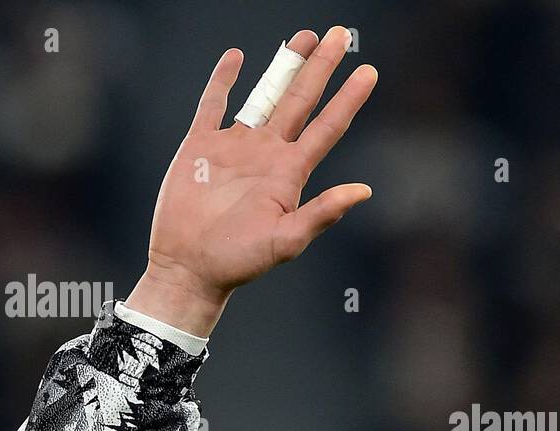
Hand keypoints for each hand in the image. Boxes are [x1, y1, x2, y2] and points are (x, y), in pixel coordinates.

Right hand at [127, 26, 376, 335]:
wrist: (189, 267)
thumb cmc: (240, 262)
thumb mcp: (286, 241)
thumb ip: (322, 213)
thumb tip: (364, 191)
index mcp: (290, 173)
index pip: (327, 127)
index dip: (348, 99)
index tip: (369, 72)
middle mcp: (268, 153)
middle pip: (301, 100)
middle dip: (321, 67)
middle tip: (341, 34)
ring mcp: (235, 146)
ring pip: (265, 95)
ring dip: (284, 66)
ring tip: (304, 37)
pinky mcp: (201, 145)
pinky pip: (214, 103)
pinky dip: (223, 79)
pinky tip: (237, 58)